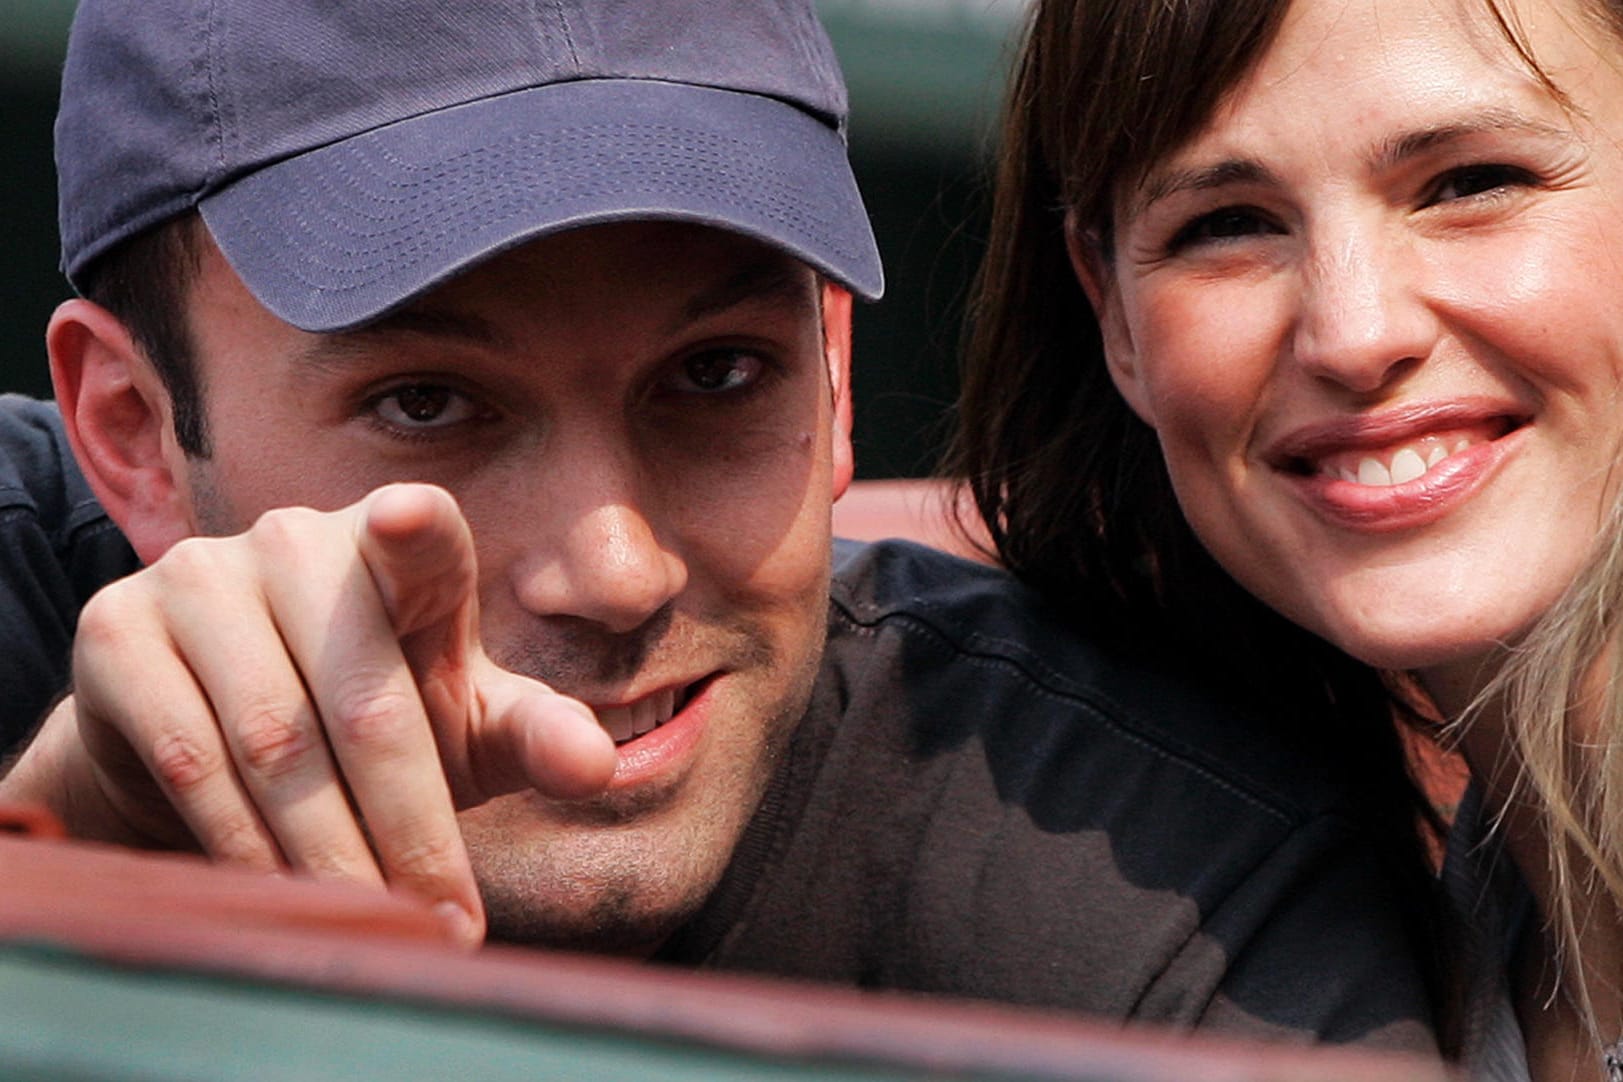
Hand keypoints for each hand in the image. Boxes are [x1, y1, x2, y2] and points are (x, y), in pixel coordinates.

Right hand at [0, 483, 616, 943]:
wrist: (211, 734)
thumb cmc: (369, 719)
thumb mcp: (462, 724)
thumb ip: (534, 732)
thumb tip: (599, 764)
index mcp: (398, 546)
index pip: (422, 535)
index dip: (412, 529)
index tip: (404, 520)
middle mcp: (295, 539)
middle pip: (364, 700)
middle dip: (409, 828)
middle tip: (442, 920)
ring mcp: (199, 575)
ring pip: (275, 742)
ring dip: (328, 853)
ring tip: (377, 923)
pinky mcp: (116, 628)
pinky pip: (187, 756)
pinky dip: (240, 842)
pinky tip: (281, 895)